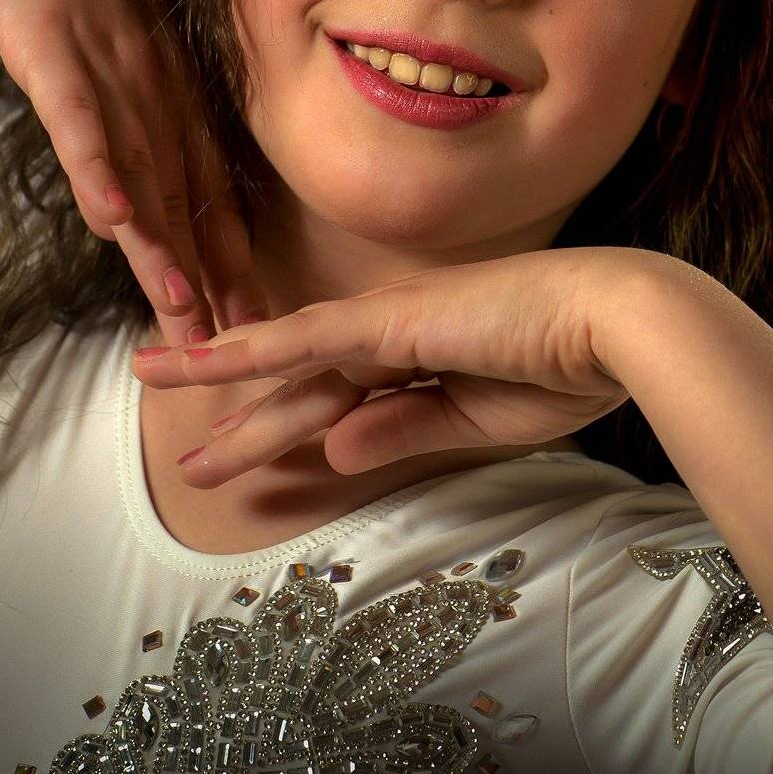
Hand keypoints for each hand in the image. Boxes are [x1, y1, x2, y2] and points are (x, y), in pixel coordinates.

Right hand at [0, 0, 263, 345]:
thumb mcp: (122, 44)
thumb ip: (136, 103)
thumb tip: (147, 164)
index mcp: (172, 96)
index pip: (207, 193)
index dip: (229, 261)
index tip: (252, 322)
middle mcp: (155, 95)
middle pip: (186, 203)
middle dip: (211, 281)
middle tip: (237, 350)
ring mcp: (111, 76)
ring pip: (145, 176)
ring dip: (167, 249)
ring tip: (188, 316)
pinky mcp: (61, 53)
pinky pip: (85, 122)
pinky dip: (100, 173)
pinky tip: (115, 223)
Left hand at [130, 246, 651, 484]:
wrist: (619, 325)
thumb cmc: (569, 368)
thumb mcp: (477, 420)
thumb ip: (404, 430)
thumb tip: (333, 449)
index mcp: (423, 358)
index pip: (341, 399)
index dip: (293, 427)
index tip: (256, 454)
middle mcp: (395, 334)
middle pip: (302, 387)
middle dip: (245, 421)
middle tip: (192, 455)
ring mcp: (389, 320)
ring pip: (287, 360)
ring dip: (220, 379)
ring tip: (153, 387)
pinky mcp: (391, 318)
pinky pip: (304, 338)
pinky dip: (248, 350)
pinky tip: (198, 362)